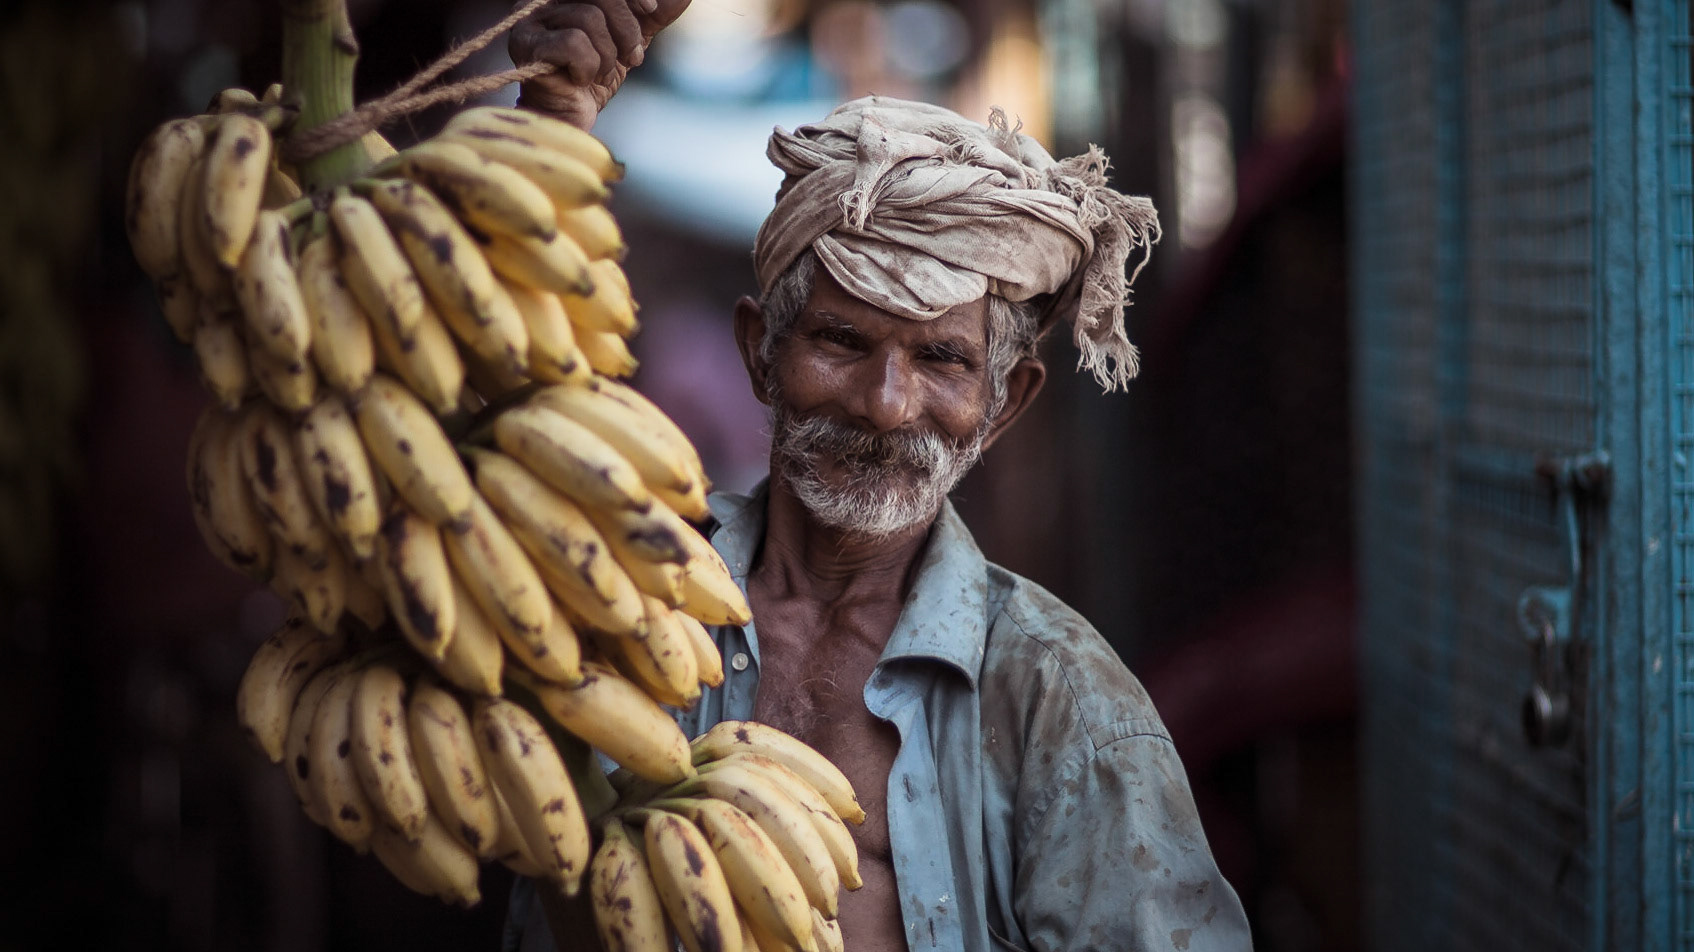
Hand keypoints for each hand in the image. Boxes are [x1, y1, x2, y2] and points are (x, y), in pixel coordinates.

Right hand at [509, 0, 692, 128]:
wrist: (571, 117)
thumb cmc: (596, 75)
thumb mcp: (633, 38)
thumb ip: (654, 13)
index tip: (651, 10)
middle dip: (627, 26)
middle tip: (634, 55)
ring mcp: (530, 20)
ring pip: (588, 19)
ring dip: (607, 55)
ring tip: (601, 73)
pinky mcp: (526, 45)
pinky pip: (574, 43)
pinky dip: (589, 66)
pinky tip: (582, 80)